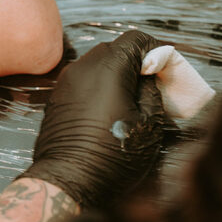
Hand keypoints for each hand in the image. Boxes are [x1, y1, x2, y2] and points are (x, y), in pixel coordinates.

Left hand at [22, 30, 165, 207]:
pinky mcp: (56, 97)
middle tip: (151, 85)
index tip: (165, 68)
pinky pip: (81, 80)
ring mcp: (65, 82)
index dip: (154, 49)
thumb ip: (151, 91)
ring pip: (96, 64)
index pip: (135, 39)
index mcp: (108, 68)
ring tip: (129, 100)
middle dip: (135, 62)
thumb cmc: (112, 156)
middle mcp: (82, 67)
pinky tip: (107, 110)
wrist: (67, 182)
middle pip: (114, 49)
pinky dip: (97, 86)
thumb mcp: (148, 124)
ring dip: (115, 74)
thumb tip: (147, 77)